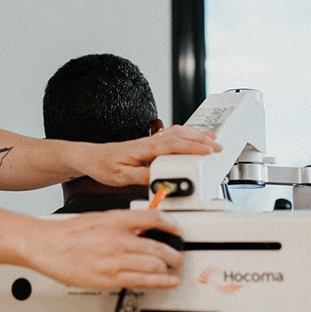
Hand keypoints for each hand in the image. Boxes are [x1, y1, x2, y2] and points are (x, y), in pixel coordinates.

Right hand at [25, 209, 184, 289]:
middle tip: (178, 256)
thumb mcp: (99, 218)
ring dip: (169, 268)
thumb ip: (122, 222)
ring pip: (155, 265)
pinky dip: (160, 282)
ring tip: (173, 269)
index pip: (154, 217)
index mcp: (116, 219)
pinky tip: (167, 281)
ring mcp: (115, 260)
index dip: (172, 224)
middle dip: (175, 254)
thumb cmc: (68, 233)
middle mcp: (118, 239)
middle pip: (159, 246)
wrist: (47, 246)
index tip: (178, 230)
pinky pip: (143, 281)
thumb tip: (142, 227)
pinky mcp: (110, 278)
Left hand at [80, 125, 221, 186]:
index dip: (192, 147)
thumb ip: (139, 176)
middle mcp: (149, 141)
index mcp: (144, 148)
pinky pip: (173, 135)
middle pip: (180, 135)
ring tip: (213, 138)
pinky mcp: (150, 144)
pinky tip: (194, 137)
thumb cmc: (104, 165)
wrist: (92, 157)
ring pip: (178, 132)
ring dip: (196, 134)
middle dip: (201, 140)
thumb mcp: (119, 176)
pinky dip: (187, 134)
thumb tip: (157, 179)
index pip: (173, 145)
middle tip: (218, 147)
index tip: (207, 151)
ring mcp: (150, 141)